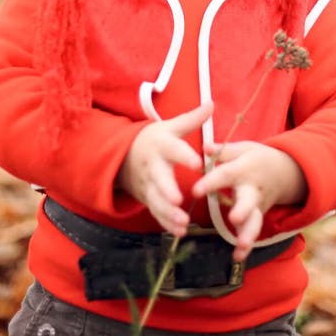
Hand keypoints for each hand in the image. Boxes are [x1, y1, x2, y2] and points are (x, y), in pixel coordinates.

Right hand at [117, 101, 212, 236]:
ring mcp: (149, 184)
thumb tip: (212, 103)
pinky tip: (180, 232)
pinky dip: (166, 223)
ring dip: (168, 213)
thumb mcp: (170, 126)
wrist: (124, 155)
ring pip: (156, 201)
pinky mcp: (148, 198)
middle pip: (159, 179)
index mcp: (162, 145)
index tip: (198, 163)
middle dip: (167, 190)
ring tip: (183, 223)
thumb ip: (192, 119)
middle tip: (178, 200)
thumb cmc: (154, 139)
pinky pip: (156, 212)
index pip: (174, 149)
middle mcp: (154, 166)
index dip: (185, 156)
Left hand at [192, 141, 305, 260]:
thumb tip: (204, 147)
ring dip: (248, 234)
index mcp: (245, 169)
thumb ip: (224, 151)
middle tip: (234, 219)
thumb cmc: (257, 158)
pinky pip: (253, 232)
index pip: (226, 175)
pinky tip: (237, 257)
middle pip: (248, 201)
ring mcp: (257, 205)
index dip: (211, 182)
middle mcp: (252, 189)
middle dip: (242, 211)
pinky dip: (247, 247)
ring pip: (254, 221)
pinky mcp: (257, 217)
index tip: (195, 191)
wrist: (286, 172)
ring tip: (241, 245)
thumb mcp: (244, 148)